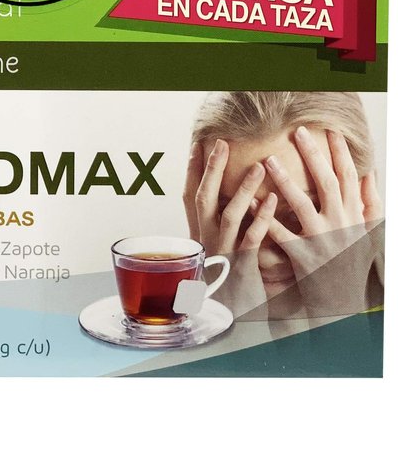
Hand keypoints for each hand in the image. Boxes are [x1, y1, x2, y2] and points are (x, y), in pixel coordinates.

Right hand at [183, 139, 276, 315]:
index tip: (197, 145)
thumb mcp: (217, 251)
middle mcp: (206, 241)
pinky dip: (262, 218)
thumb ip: (220, 227)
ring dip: (243, 189)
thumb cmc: (228, 282)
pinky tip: (274, 200)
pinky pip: (252, 239)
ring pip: (229, 215)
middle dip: (211, 170)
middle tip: (221, 143)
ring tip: (258, 166)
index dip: (192, 171)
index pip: (190, 197)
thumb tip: (228, 199)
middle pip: (203, 199)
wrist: (233, 320)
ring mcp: (223, 254)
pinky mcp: (242, 267)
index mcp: (199, 235)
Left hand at [263, 127, 382, 312]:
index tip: (330, 130)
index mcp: (354, 214)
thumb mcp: (368, 232)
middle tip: (298, 132)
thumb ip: (369, 203)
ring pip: (303, 206)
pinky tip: (251, 202)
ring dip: (286, 181)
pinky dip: (266, 218)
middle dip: (314, 156)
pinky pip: (281, 235)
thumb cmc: (352, 263)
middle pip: (327, 183)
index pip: (349, 176)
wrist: (343, 302)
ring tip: (267, 161)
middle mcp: (341, 223)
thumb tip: (369, 173)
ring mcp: (322, 240)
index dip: (340, 153)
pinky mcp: (303, 257)